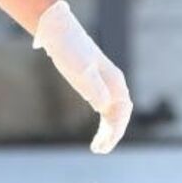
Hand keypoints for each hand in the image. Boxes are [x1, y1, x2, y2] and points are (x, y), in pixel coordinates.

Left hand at [31, 0, 132, 153]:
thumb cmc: (69, 50)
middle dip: (113, 134)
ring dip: (108, 131)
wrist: (58, 33)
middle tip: (99, 149)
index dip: (116, 129)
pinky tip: (98, 134)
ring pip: (113, 114)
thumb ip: (93, 87)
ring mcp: (104, 84)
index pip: (122, 110)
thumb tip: (104, 105)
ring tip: (98, 148)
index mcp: (114, 80)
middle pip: (120, 114)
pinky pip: (104, 108)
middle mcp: (113, 83)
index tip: (106, 143)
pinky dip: (103, 123)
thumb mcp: (80, 69)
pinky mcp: (93, 84)